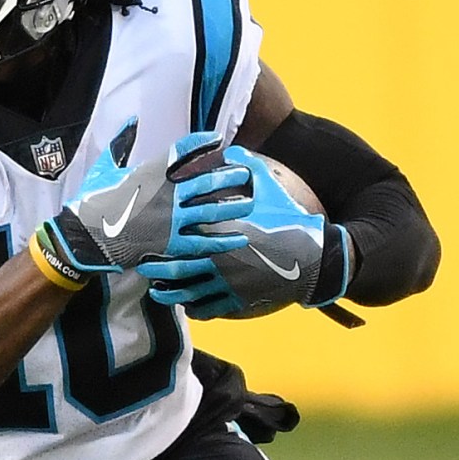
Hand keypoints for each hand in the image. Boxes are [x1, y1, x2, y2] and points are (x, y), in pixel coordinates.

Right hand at [40, 125, 253, 275]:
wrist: (81, 237)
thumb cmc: (91, 202)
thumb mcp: (103, 167)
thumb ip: (122, 142)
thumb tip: (133, 120)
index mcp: (150, 171)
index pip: (184, 150)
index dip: (204, 142)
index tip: (218, 140)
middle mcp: (165, 193)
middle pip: (207, 180)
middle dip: (229, 175)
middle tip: (246, 173)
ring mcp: (169, 220)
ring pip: (210, 210)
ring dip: (233, 205)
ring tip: (250, 202)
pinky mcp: (168, 244)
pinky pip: (202, 241)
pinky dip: (222, 240)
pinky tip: (239, 237)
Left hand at [139, 146, 327, 317]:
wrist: (316, 255)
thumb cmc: (290, 217)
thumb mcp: (270, 186)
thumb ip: (246, 167)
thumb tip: (231, 150)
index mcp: (220, 230)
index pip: (181, 233)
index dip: (162, 235)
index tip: (148, 233)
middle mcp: (218, 259)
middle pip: (176, 268)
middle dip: (156, 269)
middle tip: (142, 266)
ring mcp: (228, 282)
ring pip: (188, 293)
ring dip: (169, 294)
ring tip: (157, 292)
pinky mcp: (239, 300)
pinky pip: (209, 309)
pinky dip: (195, 309)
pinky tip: (188, 306)